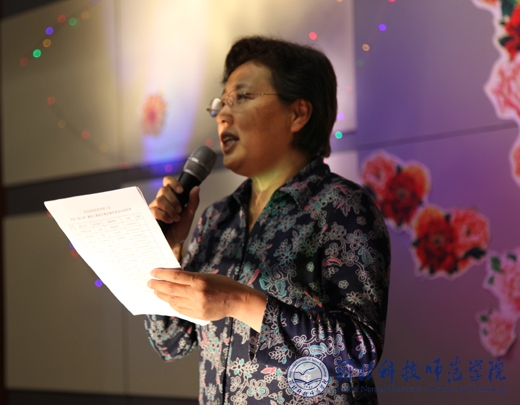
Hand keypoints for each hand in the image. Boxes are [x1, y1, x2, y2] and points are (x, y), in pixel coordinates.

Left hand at [148, 268, 266, 330]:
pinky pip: (180, 310)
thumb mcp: (207, 276)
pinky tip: (168, 300)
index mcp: (199, 281)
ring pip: (173, 301)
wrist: (237, 300)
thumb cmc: (223, 284)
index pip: (175, 276)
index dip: (162, 274)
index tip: (153, 272)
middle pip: (171, 289)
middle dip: (158, 285)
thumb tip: (173, 278)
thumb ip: (191, 278)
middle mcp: (196, 294)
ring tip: (156, 292)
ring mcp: (196, 306)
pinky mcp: (197, 315)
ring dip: (162, 296)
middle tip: (150, 283)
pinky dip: (172, 304)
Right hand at [149, 176, 199, 248]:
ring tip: (175, 219)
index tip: (181, 191)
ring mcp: (154, 208)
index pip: (167, 182)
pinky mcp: (149, 216)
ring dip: (170, 210)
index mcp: (171, 197)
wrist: (174, 243)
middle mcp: (161, 200)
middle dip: (174, 201)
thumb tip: (196, 188)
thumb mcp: (189, 215)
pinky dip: (164, 216)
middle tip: (179, 211)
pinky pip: (154, 210)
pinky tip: (168, 221)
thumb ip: (193, 201)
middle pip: (163, 190)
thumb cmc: (180, 229)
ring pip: (159, 200)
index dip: (173, 183)